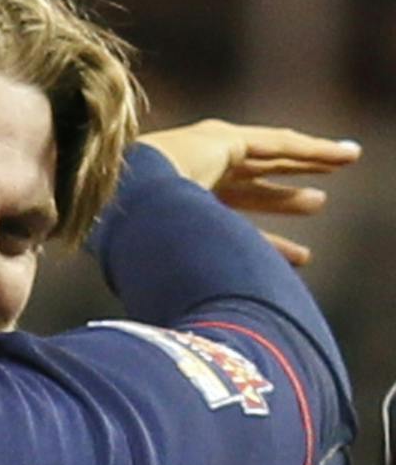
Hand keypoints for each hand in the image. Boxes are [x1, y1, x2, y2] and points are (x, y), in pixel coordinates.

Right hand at [139, 120, 360, 265]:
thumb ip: (211, 284)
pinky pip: (275, 144)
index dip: (267, 241)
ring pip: (266, 161)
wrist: (122, 212)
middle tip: (314, 203)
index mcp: (175, 218)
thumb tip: (237, 326)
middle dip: (281, 198)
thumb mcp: (188, 271)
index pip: (230, 228)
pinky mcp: (221, 139)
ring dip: (305, 165)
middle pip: (248, 189)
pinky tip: (343, 155)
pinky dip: (312, 150)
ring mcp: (202, 157)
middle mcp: (188, 183)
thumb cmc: (144, 251)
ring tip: (341, 167)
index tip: (300, 257)